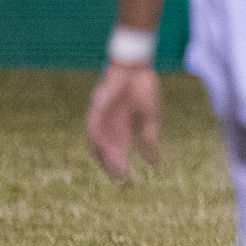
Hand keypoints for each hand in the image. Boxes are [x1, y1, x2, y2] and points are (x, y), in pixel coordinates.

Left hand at [88, 62, 160, 180]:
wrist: (135, 67)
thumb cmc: (144, 87)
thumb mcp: (150, 115)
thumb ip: (150, 136)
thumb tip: (153, 160)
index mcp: (123, 126)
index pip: (119, 149)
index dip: (121, 163)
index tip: (125, 177)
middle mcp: (110, 125)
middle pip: (107, 149)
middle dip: (112, 164)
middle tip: (118, 178)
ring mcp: (102, 118)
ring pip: (98, 142)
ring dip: (104, 155)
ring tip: (112, 167)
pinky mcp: (96, 109)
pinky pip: (93, 128)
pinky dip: (97, 140)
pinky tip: (103, 150)